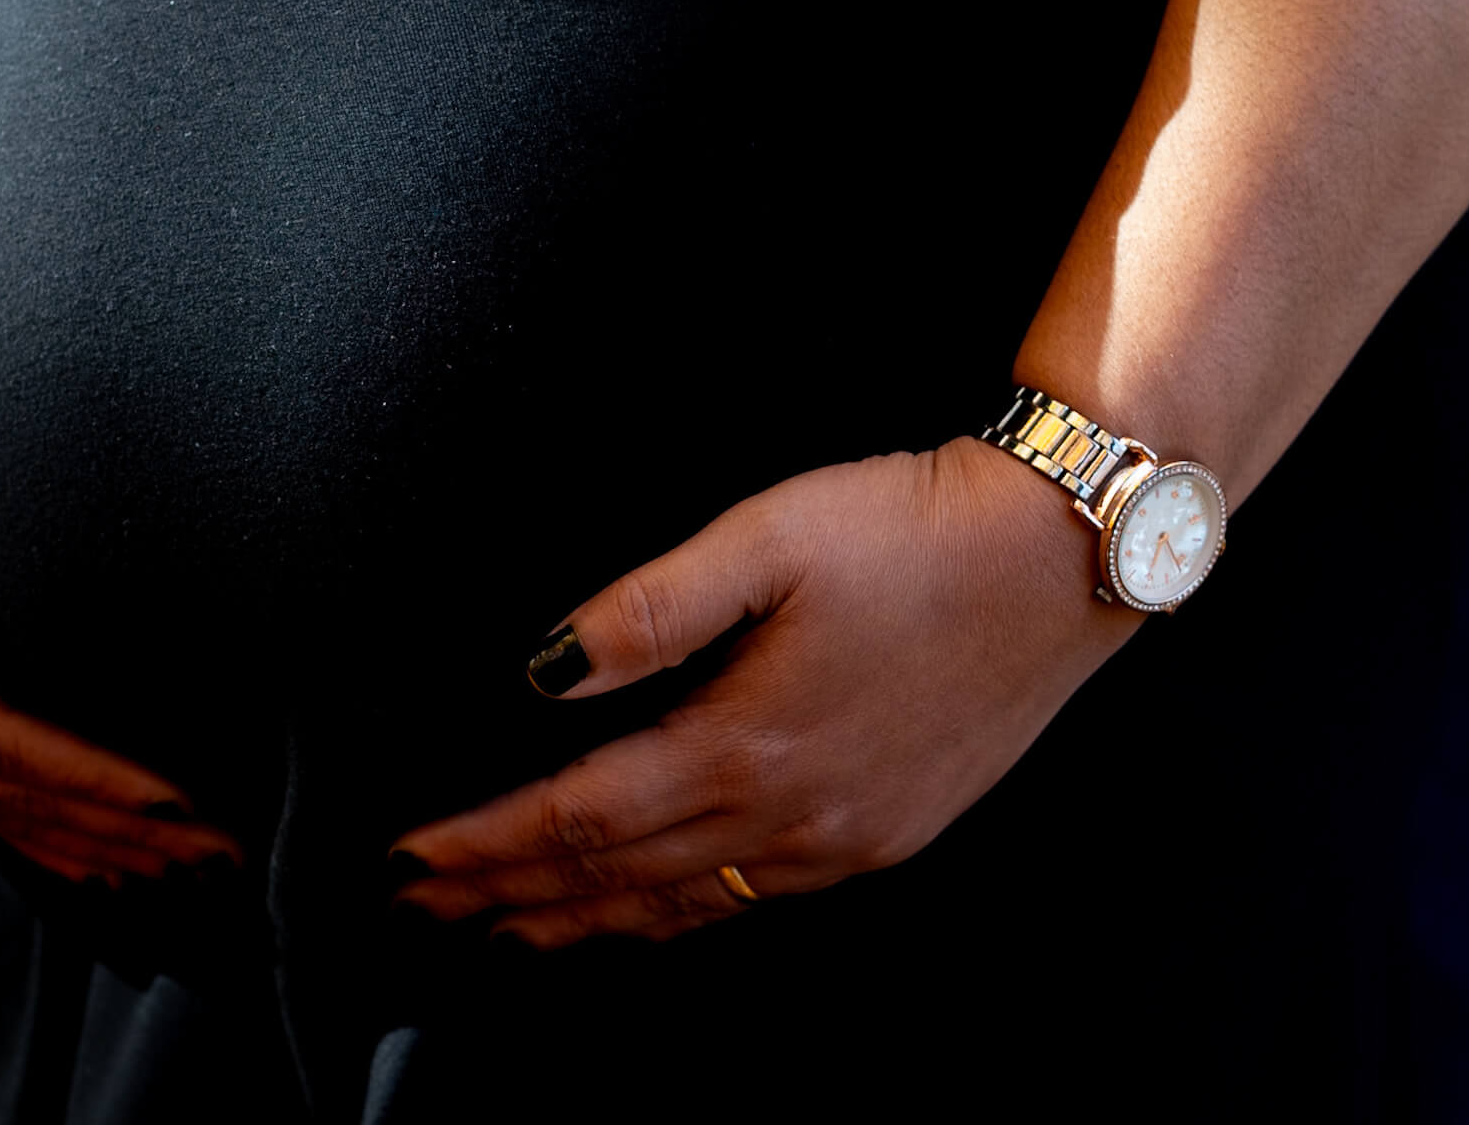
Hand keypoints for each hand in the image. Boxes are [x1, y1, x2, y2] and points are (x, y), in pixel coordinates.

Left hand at [388, 437, 1136, 946]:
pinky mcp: (885, 835)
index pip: (576, 816)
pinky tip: (654, 914)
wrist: (1057, 558)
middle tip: (426, 909)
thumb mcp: (767, 537)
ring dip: (582, 924)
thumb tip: (546, 668)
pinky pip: (750, 905)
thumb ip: (648, 610)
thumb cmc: (914, 534)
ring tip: (510, 934)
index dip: (484, 843)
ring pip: (680, 908)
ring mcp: (842, 840)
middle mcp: (789, 816)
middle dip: (506, 898)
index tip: (410, 857)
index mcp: (745, 742)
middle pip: (613, 881)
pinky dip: (675, 919)